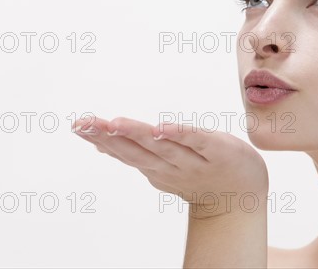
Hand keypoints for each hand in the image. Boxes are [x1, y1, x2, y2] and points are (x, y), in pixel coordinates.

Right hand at [72, 116, 268, 218]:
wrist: (240, 195)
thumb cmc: (199, 171)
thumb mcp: (161, 164)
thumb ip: (134, 152)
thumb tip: (100, 141)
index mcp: (155, 166)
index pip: (124, 151)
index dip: (100, 139)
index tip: (77, 126)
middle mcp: (170, 165)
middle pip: (137, 150)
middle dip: (110, 137)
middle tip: (86, 124)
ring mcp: (194, 160)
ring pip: (162, 147)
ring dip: (138, 135)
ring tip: (116, 124)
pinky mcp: (219, 151)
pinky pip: (198, 142)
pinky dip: (181, 136)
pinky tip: (163, 129)